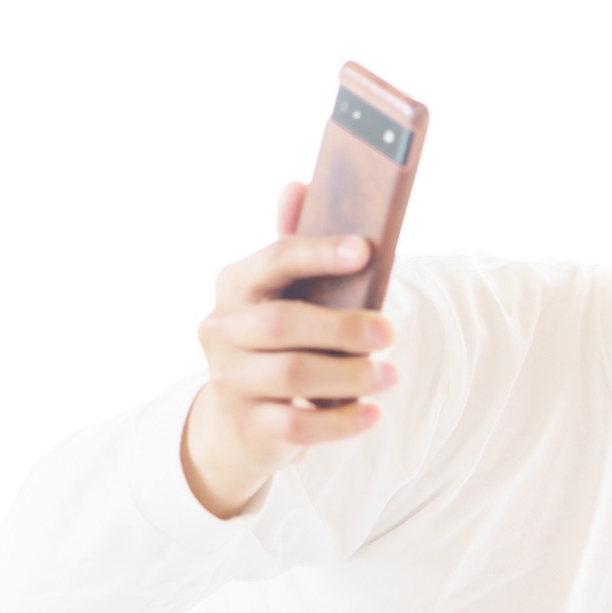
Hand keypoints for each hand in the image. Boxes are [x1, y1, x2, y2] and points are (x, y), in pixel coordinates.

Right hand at [182, 182, 397, 517]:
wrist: (242, 421)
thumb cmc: (278, 343)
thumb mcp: (284, 294)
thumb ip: (295, 246)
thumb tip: (298, 184)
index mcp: (234, 286)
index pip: (273, 260)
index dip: (319, 253)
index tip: (366, 250)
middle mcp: (221, 330)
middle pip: (282, 324)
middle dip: (342, 327)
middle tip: (390, 332)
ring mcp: (229, 381)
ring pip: (292, 377)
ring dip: (350, 375)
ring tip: (390, 374)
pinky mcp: (249, 427)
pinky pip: (298, 427)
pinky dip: (342, 422)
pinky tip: (373, 412)